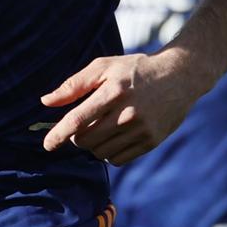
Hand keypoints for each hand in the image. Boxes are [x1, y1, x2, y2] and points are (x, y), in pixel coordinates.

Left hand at [40, 52, 201, 163]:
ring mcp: (141, 130)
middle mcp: (127, 113)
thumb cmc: (135, 70)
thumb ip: (74, 85)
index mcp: (113, 92)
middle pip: (86, 140)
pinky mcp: (151, 142)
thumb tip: (46, 102)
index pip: (78, 120)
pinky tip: (116, 136)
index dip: (59, 134)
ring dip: (93, 144)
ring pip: (100, 152)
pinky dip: (109, 152)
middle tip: (83, 124)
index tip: (47, 145)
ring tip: (103, 126)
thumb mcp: (104, 67)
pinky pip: (117, 159)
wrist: (179, 76)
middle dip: (77, 136)